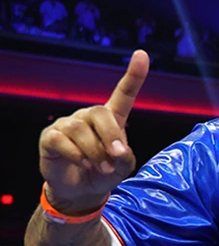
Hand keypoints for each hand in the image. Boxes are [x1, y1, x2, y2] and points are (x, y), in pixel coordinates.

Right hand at [39, 50, 145, 213]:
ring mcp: (68, 124)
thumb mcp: (122, 168)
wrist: (80, 190)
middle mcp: (89, 117)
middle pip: (100, 113)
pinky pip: (63, 141)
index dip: (133, 75)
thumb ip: (124, 157)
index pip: (123, 93)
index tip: (142, 54)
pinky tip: (85, 165)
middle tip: (116, 157)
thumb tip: (116, 151)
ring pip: (82, 130)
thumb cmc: (104, 173)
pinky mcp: (50, 137)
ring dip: (95, 153)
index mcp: (112, 119)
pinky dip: (78, 156)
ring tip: (101, 168)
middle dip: (111, 136)